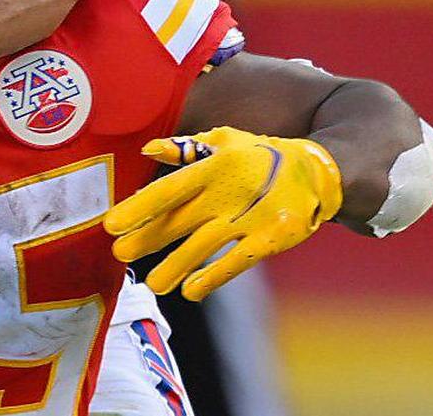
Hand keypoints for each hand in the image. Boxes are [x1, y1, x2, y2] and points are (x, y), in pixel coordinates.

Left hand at [103, 127, 342, 301]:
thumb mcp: (225, 140)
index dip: (139, 207)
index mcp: (214, 165)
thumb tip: (147, 149)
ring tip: (152, 283)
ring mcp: (252, 216)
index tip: (112, 224)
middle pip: (181, 220)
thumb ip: (184, 147)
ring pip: (205, 245)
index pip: (169, 188)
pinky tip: (191, 291)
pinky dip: (215, 277)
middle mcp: (229, 191)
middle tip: (120, 254)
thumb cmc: (260, 155)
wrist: (320, 169)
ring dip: (176, 265)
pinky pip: (239, 260)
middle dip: (149, 239)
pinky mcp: (273, 237)